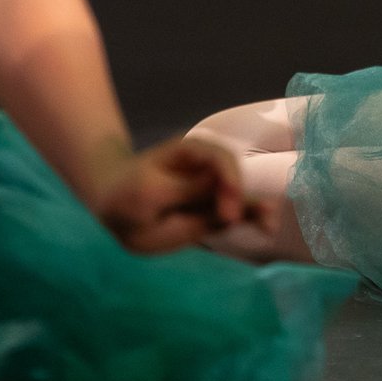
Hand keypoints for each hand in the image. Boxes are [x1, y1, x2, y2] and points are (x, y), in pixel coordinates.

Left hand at [94, 136, 264, 252]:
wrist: (114, 202)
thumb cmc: (125, 199)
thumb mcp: (148, 197)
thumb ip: (185, 199)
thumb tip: (223, 197)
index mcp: (187, 153)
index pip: (217, 159)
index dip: (228, 182)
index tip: (227, 212)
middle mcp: (204, 165)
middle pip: (232, 175)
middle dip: (240, 198)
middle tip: (235, 222)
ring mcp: (209, 184)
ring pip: (237, 193)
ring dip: (252, 209)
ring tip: (267, 227)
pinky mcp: (212, 203)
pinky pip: (233, 208)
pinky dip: (248, 216)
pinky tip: (265, 226)